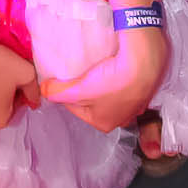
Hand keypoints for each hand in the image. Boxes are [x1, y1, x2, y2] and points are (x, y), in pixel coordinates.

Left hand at [40, 25, 167, 133]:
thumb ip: (59, 92)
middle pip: (93, 100)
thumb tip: (43, 90)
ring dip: (102, 81)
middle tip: (80, 71)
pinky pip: (123, 81)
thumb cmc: (112, 81)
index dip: (66, 92)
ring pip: (109, 91)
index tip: (64, 78)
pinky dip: (117, 74)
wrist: (144, 63)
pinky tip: (114, 63)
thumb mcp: (80, 89)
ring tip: (96, 66)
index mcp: (103, 123)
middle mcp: (120, 118)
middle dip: (85, 88)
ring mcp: (134, 104)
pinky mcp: (143, 86)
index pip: (75, 107)